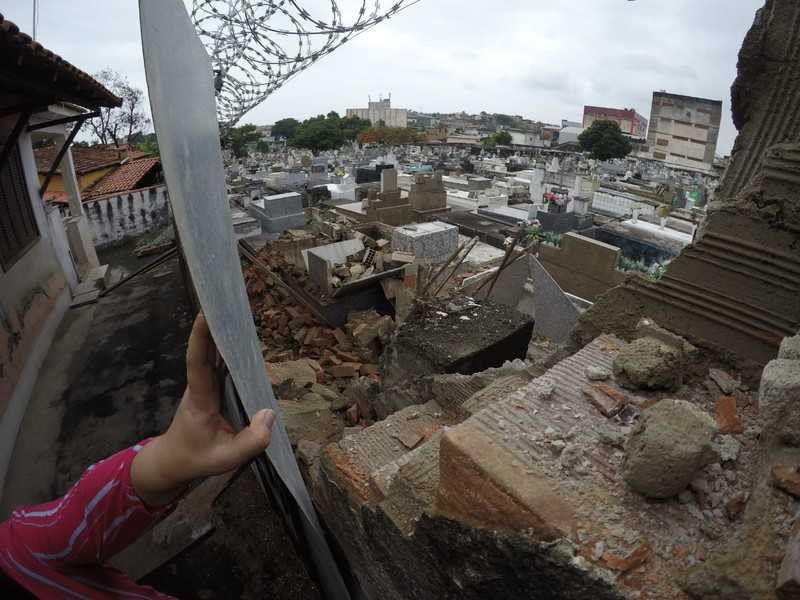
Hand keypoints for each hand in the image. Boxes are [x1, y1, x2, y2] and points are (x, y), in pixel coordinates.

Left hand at [132, 313, 274, 506]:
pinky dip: (228, 349)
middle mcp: (200, 387)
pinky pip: (220, 364)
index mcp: (200, 400)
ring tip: (238, 313)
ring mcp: (205, 387)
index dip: (201, 339)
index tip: (206, 313)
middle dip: (214, 325)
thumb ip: (251, 441)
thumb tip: (270, 414)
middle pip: (206, 351)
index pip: (198, 364)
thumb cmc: (196, 458)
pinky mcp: (212, 389)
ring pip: (213, 355)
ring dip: (222, 334)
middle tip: (227, 301)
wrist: (174, 461)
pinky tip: (242, 338)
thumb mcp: (226, 459)